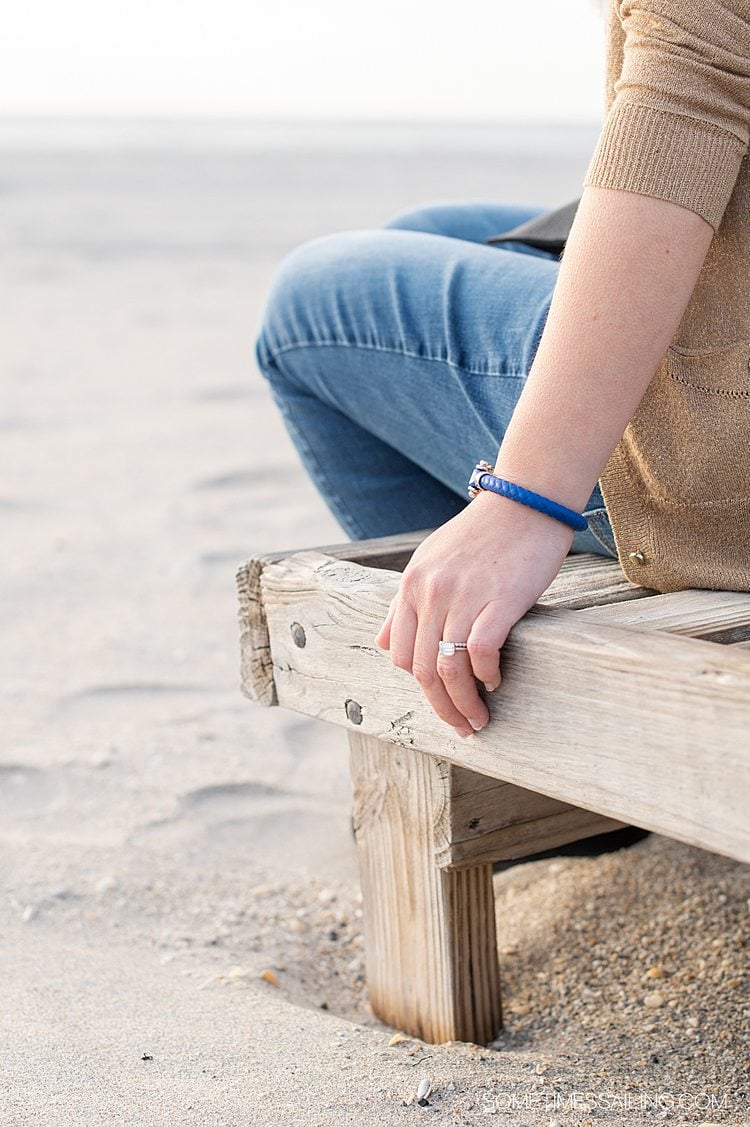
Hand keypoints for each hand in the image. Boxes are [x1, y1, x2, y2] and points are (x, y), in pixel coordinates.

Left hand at [374, 490, 573, 736]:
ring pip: (450, 668)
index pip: (399, 654)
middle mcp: (430, 592)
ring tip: (480, 719)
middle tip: (462, 727)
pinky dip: (486, 675)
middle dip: (441, 707)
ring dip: (464, 703)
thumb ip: (405, 604)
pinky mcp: (500, 599)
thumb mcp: (430, 561)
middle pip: (423, 669)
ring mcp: (463, 596)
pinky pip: (481, 652)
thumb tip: (383, 645)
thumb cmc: (482, 534)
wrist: (525, 501)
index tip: (440, 700)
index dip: (419, 685)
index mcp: (411, 585)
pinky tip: (496, 681)